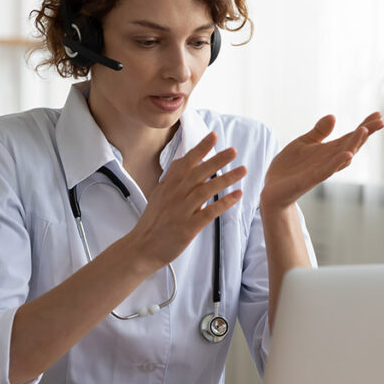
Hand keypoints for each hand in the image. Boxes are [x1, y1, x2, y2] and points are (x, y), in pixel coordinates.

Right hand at [127, 132, 245, 269]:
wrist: (142, 247)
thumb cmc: (153, 222)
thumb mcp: (159, 195)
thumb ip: (173, 179)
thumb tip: (184, 161)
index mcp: (168, 186)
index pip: (185, 162)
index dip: (200, 148)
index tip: (213, 136)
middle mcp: (175, 195)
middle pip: (198, 172)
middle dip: (217, 160)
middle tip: (233, 151)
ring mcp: (181, 211)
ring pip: (205, 190)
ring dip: (226, 179)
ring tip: (242, 170)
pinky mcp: (188, 227)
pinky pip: (209, 212)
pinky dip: (224, 203)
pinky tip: (236, 195)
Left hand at [261, 112, 383, 209]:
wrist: (272, 189)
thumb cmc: (289, 167)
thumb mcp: (303, 143)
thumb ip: (318, 132)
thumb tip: (333, 116)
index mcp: (328, 151)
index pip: (350, 136)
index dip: (364, 126)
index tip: (378, 114)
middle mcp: (329, 160)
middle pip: (351, 145)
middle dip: (365, 133)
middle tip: (380, 121)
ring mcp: (321, 170)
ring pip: (342, 157)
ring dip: (354, 144)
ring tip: (364, 130)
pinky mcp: (310, 179)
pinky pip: (327, 171)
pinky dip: (337, 163)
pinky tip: (347, 155)